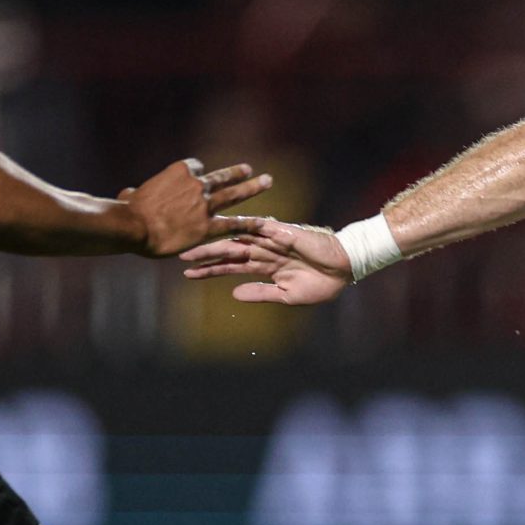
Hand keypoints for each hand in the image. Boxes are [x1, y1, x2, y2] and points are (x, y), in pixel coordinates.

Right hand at [120, 158, 270, 256]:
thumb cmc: (127, 210)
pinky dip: (250, 223)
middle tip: (249, 169)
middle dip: (237, 173)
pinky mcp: (207, 227)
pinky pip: (234, 224)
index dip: (198, 174)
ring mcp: (204, 205)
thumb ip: (135, 193)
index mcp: (178, 172)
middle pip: (221, 177)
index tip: (200, 177)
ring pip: (233, 195)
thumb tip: (127, 194)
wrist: (133, 225)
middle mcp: (196, 184)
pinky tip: (264, 224)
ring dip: (252, 187)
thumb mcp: (130, 195)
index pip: (196, 168)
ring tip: (266, 181)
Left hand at [180, 216, 356, 304]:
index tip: (188, 274)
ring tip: (193, 249)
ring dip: (215, 245)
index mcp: (264, 266)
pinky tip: (222, 231)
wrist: (345, 269)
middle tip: (179, 255)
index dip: (210, 270)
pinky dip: (242, 229)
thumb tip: (233, 294)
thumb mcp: (287, 295)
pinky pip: (260, 229)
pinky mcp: (284, 233)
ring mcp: (272, 240)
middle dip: (204, 254)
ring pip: (237, 240)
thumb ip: (261, 293)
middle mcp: (264, 251)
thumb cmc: (320, 284)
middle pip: (228, 251)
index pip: (231, 266)